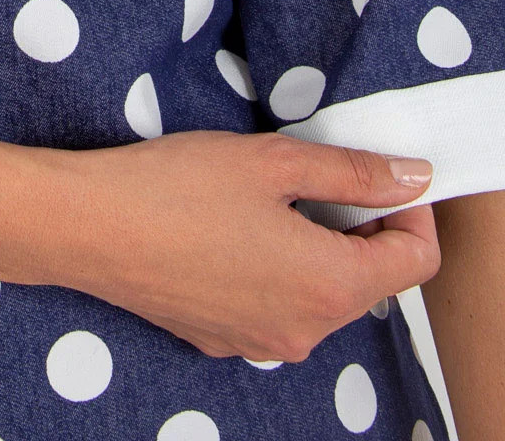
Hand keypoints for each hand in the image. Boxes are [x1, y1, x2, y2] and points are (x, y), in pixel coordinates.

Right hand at [19, 129, 440, 361]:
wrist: (89, 227)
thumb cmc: (177, 187)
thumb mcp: (274, 161)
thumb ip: (353, 172)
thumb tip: (415, 177)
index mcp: (329, 287)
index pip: (416, 262)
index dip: (412, 210)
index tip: (381, 172)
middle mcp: (304, 331)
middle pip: (371, 282)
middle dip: (361, 227)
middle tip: (316, 172)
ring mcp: (261, 342)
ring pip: (322, 296)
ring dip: (317, 248)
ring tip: (269, 197)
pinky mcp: (223, 339)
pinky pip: (276, 307)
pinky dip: (276, 270)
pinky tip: (232, 229)